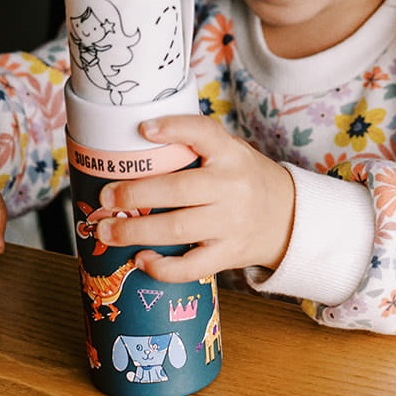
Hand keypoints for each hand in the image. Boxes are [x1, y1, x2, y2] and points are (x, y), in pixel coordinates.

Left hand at [93, 115, 295, 284]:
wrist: (289, 218)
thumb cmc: (246, 180)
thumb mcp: (231, 153)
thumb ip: (197, 147)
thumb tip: (137, 141)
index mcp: (231, 154)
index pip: (204, 133)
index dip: (174, 128)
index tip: (143, 129)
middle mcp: (233, 187)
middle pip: (178, 190)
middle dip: (134, 194)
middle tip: (106, 197)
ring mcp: (231, 224)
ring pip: (177, 229)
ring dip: (136, 231)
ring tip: (107, 232)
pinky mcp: (229, 254)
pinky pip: (191, 266)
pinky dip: (162, 267)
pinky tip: (140, 260)